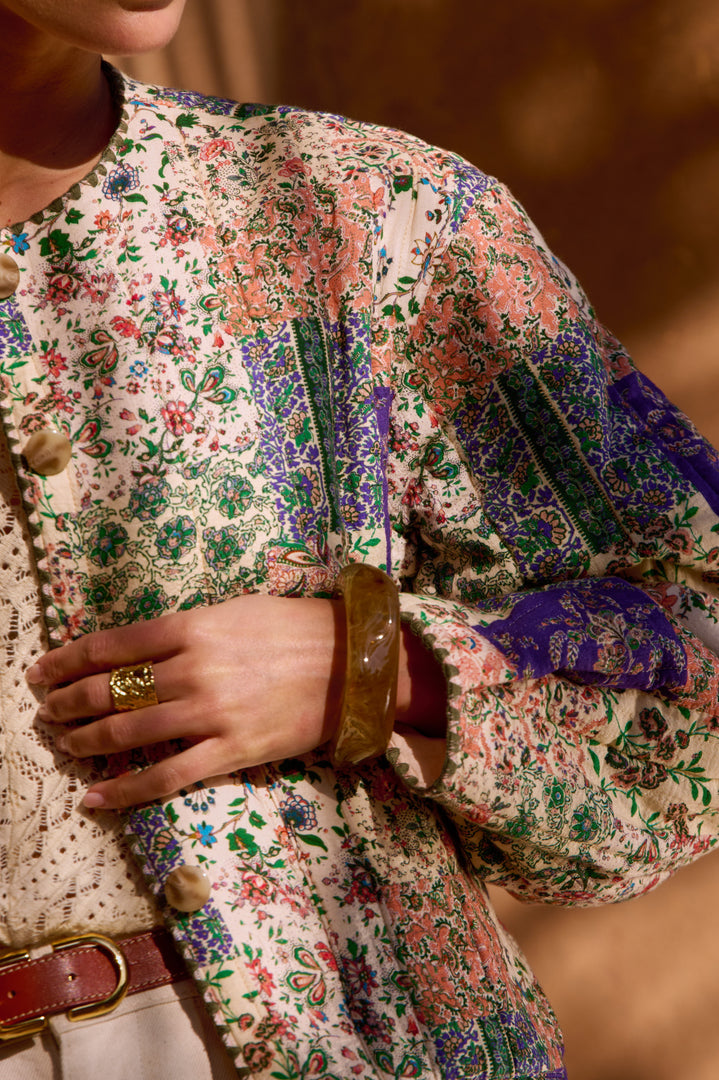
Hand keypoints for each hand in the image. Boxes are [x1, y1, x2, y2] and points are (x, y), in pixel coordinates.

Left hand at [28, 596, 344, 808]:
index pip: (113, 645)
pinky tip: (95, 795)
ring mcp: (212, 714)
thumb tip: (138, 649)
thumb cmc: (296, 628)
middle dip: (68, 701)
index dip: (69, 659)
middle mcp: (195, 669)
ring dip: (86, 739)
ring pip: (129, 732)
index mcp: (194, 626)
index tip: (43, 669)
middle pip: (111, 689)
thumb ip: (185, 628)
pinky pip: (166, 776)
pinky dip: (125, 789)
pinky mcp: (232, 751)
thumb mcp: (235, 610)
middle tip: (47, 709)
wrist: (355, 664)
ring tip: (63, 743)